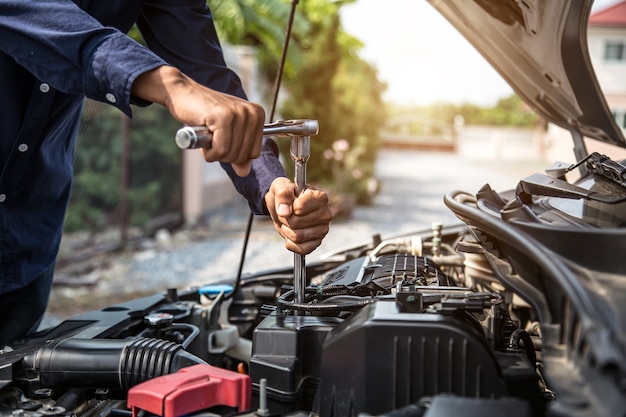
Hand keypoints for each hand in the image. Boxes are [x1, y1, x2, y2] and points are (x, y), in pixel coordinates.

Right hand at [132, 66, 264, 175]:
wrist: (182, 92)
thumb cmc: (204, 113)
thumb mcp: (226, 132)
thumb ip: (238, 151)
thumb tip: (245, 172)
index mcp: (257, 115)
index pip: (253, 153)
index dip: (234, 154)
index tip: (222, 139)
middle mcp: (252, 113)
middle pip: (242, 156)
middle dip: (223, 155)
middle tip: (212, 137)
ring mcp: (239, 114)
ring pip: (230, 155)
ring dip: (213, 152)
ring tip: (207, 134)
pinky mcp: (223, 117)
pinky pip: (220, 150)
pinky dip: (208, 151)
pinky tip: (203, 135)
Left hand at [265, 177, 332, 254]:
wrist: (284, 207)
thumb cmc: (285, 195)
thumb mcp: (280, 186)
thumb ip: (282, 194)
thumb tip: (284, 211)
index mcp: (320, 197)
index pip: (299, 208)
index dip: (287, 207)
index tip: (289, 203)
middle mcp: (325, 214)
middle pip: (296, 223)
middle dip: (285, 219)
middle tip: (287, 214)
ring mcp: (323, 230)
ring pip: (297, 237)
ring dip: (287, 231)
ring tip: (289, 223)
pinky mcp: (317, 242)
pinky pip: (301, 249)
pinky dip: (291, 243)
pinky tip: (292, 234)